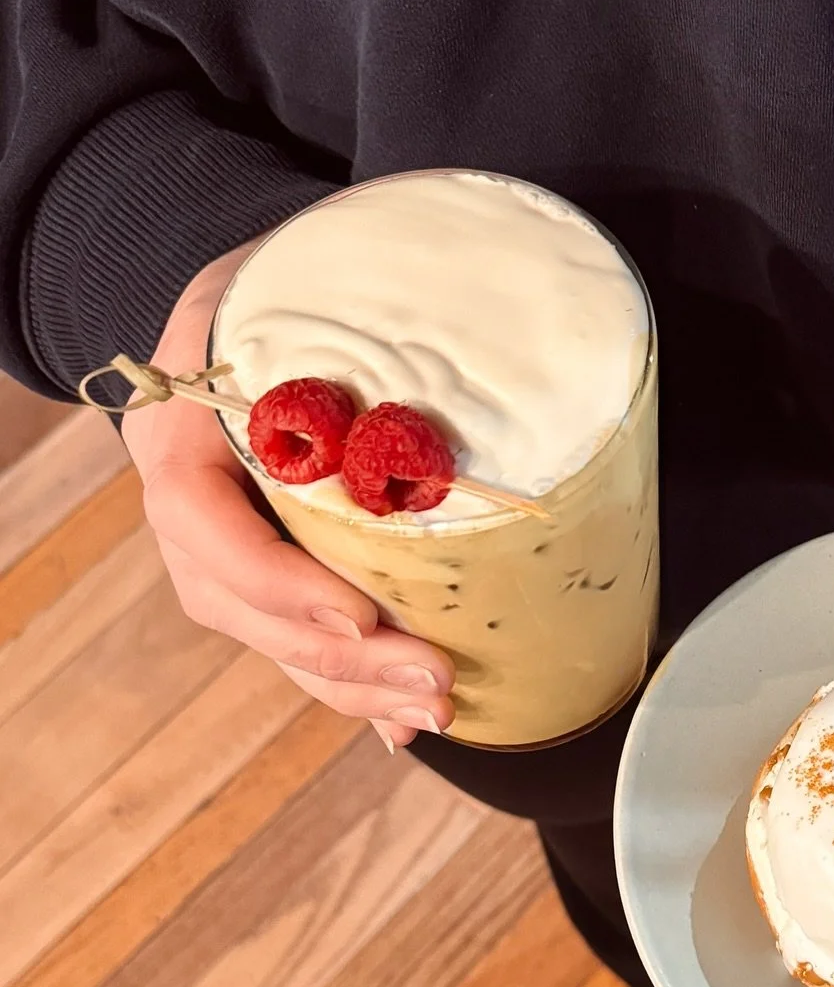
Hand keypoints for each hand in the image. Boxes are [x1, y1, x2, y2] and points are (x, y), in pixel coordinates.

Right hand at [121, 243, 454, 751]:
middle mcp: (190, 492)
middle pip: (240, 602)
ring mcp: (221, 539)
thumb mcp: (312, 267)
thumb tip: (498, 348)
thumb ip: (372, 310)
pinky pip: (298, 636)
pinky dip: (353, 683)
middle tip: (437, 684)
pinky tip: (403, 719)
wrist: (252, 296)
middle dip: (340, 657)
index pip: (199, 516)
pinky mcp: (265, 564)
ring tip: (435, 710)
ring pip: (271, 636)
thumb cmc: (291, 277)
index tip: (358, 610)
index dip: (274, 577)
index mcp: (182, 422)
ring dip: (354, 686)